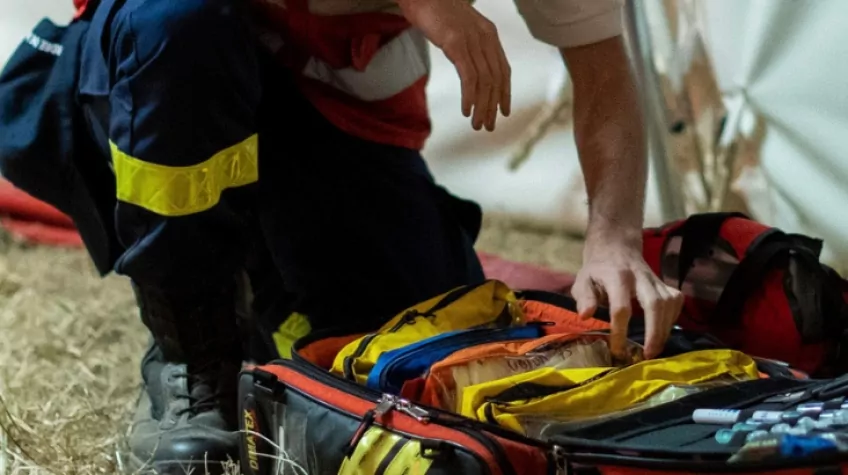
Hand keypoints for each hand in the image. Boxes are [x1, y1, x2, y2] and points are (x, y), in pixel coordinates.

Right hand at [397, 0, 510, 130]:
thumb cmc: (435, 9)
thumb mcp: (459, 28)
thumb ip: (470, 45)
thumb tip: (470, 65)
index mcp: (489, 34)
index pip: (503, 70)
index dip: (504, 93)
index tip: (503, 112)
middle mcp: (485, 37)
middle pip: (495, 79)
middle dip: (492, 106)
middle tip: (488, 126)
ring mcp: (471, 39)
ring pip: (484, 81)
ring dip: (481, 106)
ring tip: (477, 124)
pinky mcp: (456, 43)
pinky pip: (469, 76)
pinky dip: (470, 96)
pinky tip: (466, 110)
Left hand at [571, 241, 683, 359]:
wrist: (615, 247)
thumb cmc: (597, 270)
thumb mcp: (582, 280)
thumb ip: (584, 297)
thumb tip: (585, 315)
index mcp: (616, 277)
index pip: (621, 307)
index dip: (620, 331)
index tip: (617, 350)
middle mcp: (640, 276)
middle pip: (654, 303)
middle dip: (654, 332)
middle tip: (648, 355)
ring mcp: (655, 279)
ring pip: (668, 303)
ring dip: (664, 329)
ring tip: (654, 349)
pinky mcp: (665, 282)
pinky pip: (676, 301)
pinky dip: (672, 318)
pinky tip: (662, 331)